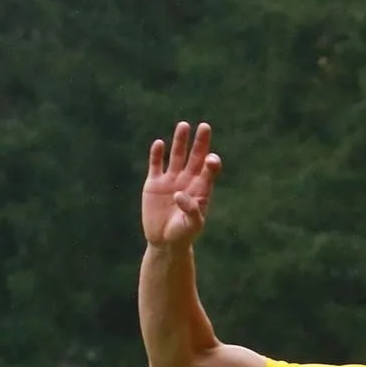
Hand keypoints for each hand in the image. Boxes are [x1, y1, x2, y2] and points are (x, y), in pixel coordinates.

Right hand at [142, 121, 221, 247]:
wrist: (164, 241)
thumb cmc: (183, 235)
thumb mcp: (192, 226)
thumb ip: (191, 211)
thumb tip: (180, 194)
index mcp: (201, 190)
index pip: (209, 171)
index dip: (212, 163)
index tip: (211, 160)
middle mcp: (187, 181)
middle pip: (195, 157)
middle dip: (200, 143)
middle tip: (205, 126)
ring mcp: (170, 180)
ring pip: (176, 156)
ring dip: (180, 141)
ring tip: (184, 125)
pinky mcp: (154, 183)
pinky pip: (156, 165)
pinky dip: (156, 154)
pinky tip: (159, 143)